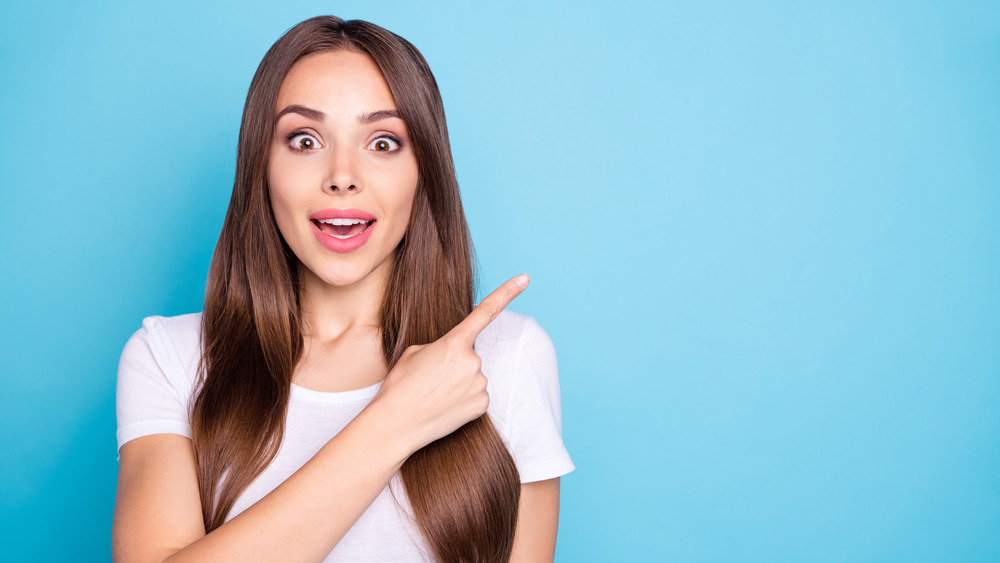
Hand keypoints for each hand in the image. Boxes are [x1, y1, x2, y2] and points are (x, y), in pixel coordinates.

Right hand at [371, 274, 529, 453]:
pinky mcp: (482, 405)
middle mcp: (472, 361)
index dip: (508, 292)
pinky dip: (464, 400)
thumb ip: (442, 346)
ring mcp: (480, 384)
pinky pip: (477, 395)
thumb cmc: (400, 386)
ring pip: (473, 376)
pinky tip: (446, 407)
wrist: (396, 424)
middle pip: (470, 356)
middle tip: (431, 379)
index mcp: (454, 342)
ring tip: (435, 395)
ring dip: (459, 383)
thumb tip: (457, 356)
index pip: (486, 311)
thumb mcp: (415, 353)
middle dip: (455, 364)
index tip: (525, 278)